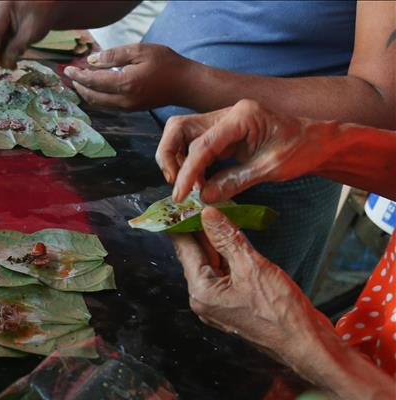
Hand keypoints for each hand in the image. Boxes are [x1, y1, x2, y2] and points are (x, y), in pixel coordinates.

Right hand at [0, 1, 58, 76]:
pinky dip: (5, 48)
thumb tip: (5, 63)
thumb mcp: (32, 31)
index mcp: (3, 7)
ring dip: (0, 54)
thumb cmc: (44, 13)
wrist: (51, 5)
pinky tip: (12, 59)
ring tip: (11, 66)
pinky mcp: (4, 22)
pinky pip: (1, 37)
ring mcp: (0, 15)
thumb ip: (16, 47)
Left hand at [63, 44, 194, 111]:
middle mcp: (123, 100)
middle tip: (71, 74)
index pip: (93, 81)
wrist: (185, 84)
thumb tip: (93, 61)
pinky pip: (107, 105)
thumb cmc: (166, 63)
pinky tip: (95, 87)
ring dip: (86, 92)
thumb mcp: (141, 51)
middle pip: (92, 96)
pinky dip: (97, 96)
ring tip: (79, 80)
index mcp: (125, 84)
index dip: (78, 75)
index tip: (68, 69)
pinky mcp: (131, 109)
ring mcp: (127, 107)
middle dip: (79, 85)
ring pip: (98, 103)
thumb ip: (115, 55)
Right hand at [156, 99, 328, 202]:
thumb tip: (204, 197)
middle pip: (179, 129)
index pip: (202, 145)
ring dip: (176, 160)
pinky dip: (190, 163)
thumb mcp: (271, 169)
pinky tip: (198, 182)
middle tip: (176, 185)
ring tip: (188, 187)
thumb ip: (235, 181)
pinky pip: (194, 145)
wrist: (317, 141)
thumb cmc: (301, 150)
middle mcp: (226, 114)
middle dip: (169, 156)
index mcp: (241, 116)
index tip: (180, 195)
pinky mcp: (221, 133)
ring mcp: (221, 122)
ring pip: (181, 135)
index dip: (188, 172)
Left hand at [170, 207, 321, 362]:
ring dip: (214, 242)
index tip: (181, 206)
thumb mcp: (252, 266)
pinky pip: (224, 274)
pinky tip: (232, 240)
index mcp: (201, 292)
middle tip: (201, 205)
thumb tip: (208, 215)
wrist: (305, 343)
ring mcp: (219, 303)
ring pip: (211, 264)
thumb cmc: (280, 313)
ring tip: (217, 216)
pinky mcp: (234, 304)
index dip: (183, 224)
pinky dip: (227, 256)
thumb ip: (227, 238)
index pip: (185, 250)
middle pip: (195, 257)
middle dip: (199, 231)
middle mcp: (204, 299)